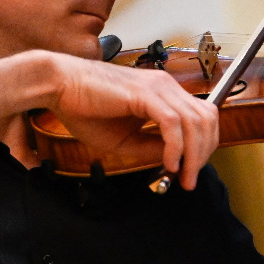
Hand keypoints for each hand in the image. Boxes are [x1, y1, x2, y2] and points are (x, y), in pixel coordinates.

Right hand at [0, 50, 219, 190]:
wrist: (57, 86)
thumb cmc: (84, 108)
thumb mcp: (124, 139)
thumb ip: (151, 147)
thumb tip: (175, 160)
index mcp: (163, 93)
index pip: (202, 116)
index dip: (204, 145)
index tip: (191, 169)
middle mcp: (165, 86)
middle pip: (206, 118)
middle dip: (204, 152)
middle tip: (190, 178)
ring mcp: (157, 87)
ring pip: (194, 122)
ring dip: (193, 154)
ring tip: (182, 175)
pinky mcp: (143, 93)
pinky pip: (171, 123)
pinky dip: (175, 146)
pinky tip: (168, 163)